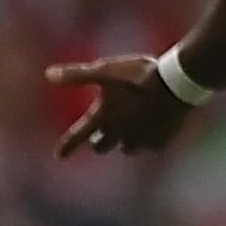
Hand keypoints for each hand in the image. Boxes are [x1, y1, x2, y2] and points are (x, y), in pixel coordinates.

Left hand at [46, 54, 194, 156]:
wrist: (177, 83)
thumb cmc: (138, 75)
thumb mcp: (104, 70)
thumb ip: (76, 75)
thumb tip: (48, 75)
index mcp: (102, 117)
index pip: (77, 136)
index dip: (66, 146)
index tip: (59, 156)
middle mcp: (119, 133)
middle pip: (102, 147)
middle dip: (98, 141)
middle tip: (99, 136)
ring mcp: (142, 138)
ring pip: (127, 149)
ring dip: (123, 142)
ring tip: (127, 132)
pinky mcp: (162, 139)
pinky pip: (151, 146)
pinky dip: (148, 140)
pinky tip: (151, 131)